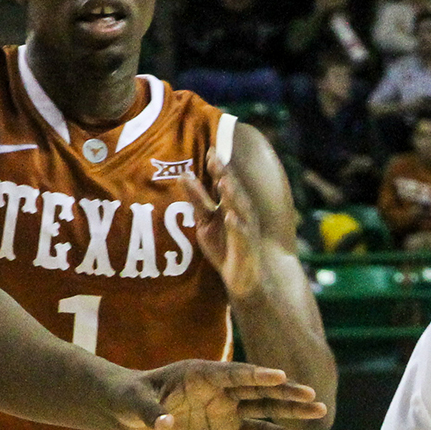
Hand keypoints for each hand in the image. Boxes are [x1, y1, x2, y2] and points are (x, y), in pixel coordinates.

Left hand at [120, 359, 324, 429]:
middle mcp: (221, 389)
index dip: (257, 375)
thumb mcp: (137, 404)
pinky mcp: (228, 429)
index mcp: (202, 374)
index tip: (280, 376)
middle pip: (259, 389)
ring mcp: (227, 408)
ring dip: (291, 411)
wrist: (136, 412)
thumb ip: (152, 413)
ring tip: (320, 411)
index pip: (234, 373)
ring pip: (265, 408)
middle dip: (286, 392)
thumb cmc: (134, 400)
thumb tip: (163, 424)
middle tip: (312, 394)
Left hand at [184, 165, 271, 304]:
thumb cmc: (225, 249)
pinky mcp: (247, 247)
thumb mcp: (205, 223)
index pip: (224, 181)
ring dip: (232, 195)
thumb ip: (197, 200)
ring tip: (223, 182)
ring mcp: (246, 229)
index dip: (218, 167)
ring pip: (240, 209)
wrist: (243, 280)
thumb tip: (184, 176)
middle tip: (214, 156)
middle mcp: (242, 213)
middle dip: (225, 173)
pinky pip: (242, 234)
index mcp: (232, 205)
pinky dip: (237, 225)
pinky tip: (230, 216)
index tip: (209, 149)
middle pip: (233, 190)